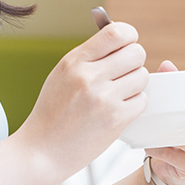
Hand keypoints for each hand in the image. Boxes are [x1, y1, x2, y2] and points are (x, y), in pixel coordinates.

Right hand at [16, 23, 148, 183]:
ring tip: (119, 92)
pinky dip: (134, 104)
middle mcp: (89, 77)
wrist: (42, 151)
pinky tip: (119, 108)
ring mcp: (104, 99)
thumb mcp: (62, 75)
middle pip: (136, 53)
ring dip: (135, 83)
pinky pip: (142, 100)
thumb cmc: (52, 112)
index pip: (116, 32)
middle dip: (135, 60)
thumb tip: (120, 39)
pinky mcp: (115, 120)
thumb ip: (89, 57)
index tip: (128, 42)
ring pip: (142, 76)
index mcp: (75, 61)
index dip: (129, 35)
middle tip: (125, 70)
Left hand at [145, 60, 184, 184]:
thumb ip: (174, 90)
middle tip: (166, 114)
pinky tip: (151, 147)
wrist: (169, 171)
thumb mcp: (176, 113)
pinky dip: (163, 151)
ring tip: (155, 130)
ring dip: (173, 136)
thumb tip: (167, 64)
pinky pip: (180, 158)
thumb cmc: (175, 135)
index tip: (183, 98)